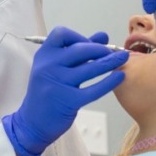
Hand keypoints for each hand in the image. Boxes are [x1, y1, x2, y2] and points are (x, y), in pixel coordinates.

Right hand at [2, 26, 127, 155]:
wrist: (33, 121)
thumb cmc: (47, 91)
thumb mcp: (56, 67)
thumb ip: (78, 50)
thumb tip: (103, 36)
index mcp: (44, 55)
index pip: (61, 34)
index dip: (79, 36)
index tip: (90, 43)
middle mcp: (48, 66)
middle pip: (79, 49)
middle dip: (100, 49)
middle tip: (112, 52)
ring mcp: (58, 84)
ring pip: (90, 68)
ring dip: (110, 62)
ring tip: (123, 59)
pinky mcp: (68, 101)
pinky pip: (94, 89)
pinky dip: (109, 82)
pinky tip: (119, 77)